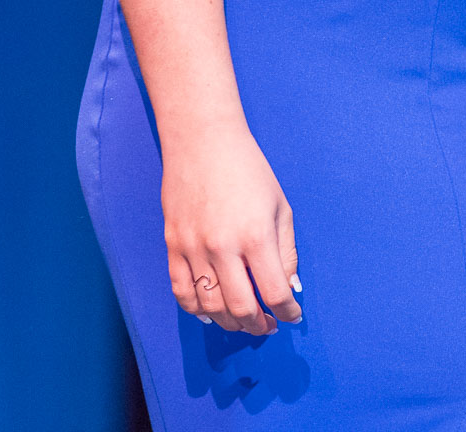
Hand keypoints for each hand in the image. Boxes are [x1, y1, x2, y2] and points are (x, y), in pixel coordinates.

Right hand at [161, 121, 303, 334]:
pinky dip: (196, 310)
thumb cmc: (248, 168)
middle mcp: (223, 247)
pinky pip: (182, 291)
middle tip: (268, 326)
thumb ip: (286, 251)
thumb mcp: (280, 205)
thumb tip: (289, 290)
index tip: (292, 315)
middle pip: (242, 309)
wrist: (203, 139)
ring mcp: (194, 247)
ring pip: (211, 307)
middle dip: (259, 325)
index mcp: (256, 235)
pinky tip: (211, 312)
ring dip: (230, 323)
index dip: (287, 312)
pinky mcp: (173, 244)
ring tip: (243, 320)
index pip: (275, 293)